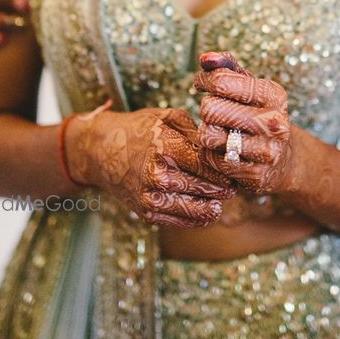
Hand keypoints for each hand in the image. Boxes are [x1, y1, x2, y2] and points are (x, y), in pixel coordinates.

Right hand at [66, 105, 234, 227]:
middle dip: (224, 186)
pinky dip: (198, 218)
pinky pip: (182, 221)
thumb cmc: (139, 130)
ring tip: (222, 198)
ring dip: (214, 205)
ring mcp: (152, 197)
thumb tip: (223, 144)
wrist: (102, 152)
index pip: (209, 164)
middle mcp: (159, 175)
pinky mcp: (147, 213)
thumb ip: (196, 131)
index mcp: (166, 147)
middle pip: (207, 187)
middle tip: (235, 183)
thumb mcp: (167, 118)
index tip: (237, 167)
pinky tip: (208, 210)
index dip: (227, 168)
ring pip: (198, 208)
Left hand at [194, 52, 290, 194]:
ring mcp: (266, 151)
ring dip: (206, 133)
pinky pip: (211, 160)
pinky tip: (222, 151)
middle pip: (210, 109)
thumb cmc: (259, 114)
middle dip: (206, 109)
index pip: (221, 81)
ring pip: (208, 136)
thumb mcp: (250, 86)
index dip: (203, 80)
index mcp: (274, 94)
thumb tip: (205, 59)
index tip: (202, 84)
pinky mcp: (255, 175)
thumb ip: (227, 66)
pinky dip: (210, 154)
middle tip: (213, 112)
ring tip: (218, 131)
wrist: (284, 160)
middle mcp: (274, 122)